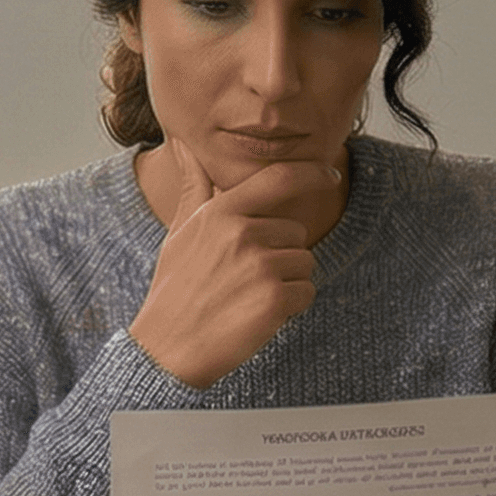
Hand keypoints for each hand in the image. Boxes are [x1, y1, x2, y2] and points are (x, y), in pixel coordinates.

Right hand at [128, 144, 338, 388]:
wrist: (166, 348)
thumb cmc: (174, 289)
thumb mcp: (179, 232)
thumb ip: (193, 187)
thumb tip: (184, 146)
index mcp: (221, 213)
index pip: (278, 178)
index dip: (311, 172)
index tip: (329, 175)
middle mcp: (242, 233)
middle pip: (296, 232)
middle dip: (280, 254)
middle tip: (244, 279)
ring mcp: (260, 266)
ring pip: (304, 263)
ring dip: (286, 282)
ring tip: (248, 297)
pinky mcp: (274, 299)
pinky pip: (307, 292)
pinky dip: (290, 307)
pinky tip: (259, 314)